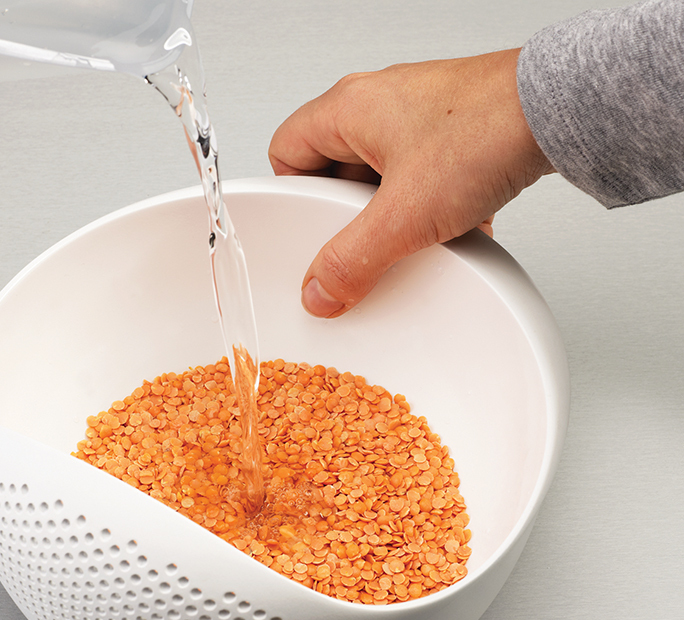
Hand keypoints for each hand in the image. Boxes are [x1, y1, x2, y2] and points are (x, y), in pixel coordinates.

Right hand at [268, 49, 552, 316]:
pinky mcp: (450, 129)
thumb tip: (321, 290)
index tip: (311, 235)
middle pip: (332, 172)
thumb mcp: (403, 216)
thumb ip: (352, 260)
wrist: (559, 112)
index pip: (286, 154)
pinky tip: (444, 229)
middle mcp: (377, 103)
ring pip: (378, 178)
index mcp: (346, 107)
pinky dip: (425, 207)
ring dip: (390, 214)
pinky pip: (416, 178)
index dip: (294, 200)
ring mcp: (415, 114)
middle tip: (361, 241)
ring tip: (409, 234)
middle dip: (346, 216)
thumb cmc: (487, 129)